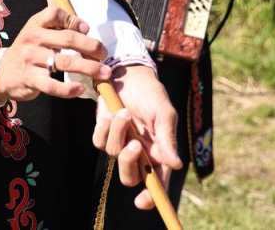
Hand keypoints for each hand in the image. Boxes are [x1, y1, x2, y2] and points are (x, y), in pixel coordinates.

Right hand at [0, 6, 111, 102]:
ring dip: (89, 68)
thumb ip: (52, 19)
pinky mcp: (31, 79)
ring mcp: (31, 59)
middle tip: (104, 53)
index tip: (87, 29)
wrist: (1, 72)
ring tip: (104, 73)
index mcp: (35, 23)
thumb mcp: (35, 30)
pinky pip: (52, 85)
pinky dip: (68, 89)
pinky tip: (80, 89)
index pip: (55, 14)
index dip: (74, 20)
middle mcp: (32, 38)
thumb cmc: (27, 50)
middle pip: (67, 38)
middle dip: (91, 46)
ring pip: (65, 62)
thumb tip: (69, 8)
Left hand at [92, 65, 181, 208]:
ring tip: (124, 112)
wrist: (129, 73)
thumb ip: (168, 139)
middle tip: (133, 145)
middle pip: (130, 176)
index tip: (143, 201)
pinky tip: (111, 111)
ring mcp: (120, 143)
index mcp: (159, 152)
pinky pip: (98, 140)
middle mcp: (139, 152)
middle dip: (128, 164)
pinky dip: (104, 127)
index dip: (151, 197)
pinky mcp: (103, 132)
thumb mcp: (164, 113)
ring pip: (113, 154)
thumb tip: (176, 165)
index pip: (156, 182)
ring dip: (117, 133)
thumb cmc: (151, 94)